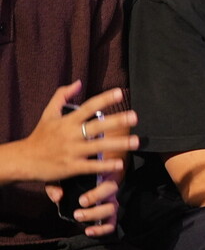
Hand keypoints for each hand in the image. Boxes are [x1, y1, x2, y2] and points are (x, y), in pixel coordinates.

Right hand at [17, 83, 136, 182]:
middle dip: (116, 121)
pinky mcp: (71, 167)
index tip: (119, 93)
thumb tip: (78, 82)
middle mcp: (71, 135)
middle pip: (97, 127)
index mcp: (67, 121)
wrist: (24, 160)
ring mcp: (71, 151)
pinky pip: (91, 166)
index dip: (103, 99)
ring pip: (98, 147)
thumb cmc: (40, 136)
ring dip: (118, 144)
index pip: (88, 107)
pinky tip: (119, 164)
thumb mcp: (48, 114)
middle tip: (135, 117)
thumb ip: (61, 96)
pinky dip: (105, 165)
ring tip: (136, 141)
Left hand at [46, 177, 119, 236]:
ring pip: (112, 207)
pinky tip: (88, 231)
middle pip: (112, 188)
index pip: (105, 175)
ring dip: (96, 213)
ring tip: (78, 216)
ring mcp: (110, 202)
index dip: (98, 188)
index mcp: (100, 175)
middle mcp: (108, 188)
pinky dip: (102, 229)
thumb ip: (55, 185)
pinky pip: (111, 223)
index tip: (81, 200)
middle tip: (81, 203)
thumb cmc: (71, 179)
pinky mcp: (109, 215)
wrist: (78, 188)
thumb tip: (58, 197)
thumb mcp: (60, 178)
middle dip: (97, 196)